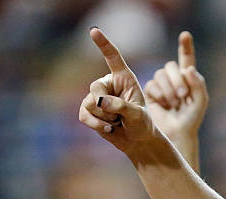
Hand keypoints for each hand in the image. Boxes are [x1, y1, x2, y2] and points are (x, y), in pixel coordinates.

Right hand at [79, 28, 155, 152]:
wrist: (137, 140)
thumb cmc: (141, 124)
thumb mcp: (137, 115)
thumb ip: (121, 106)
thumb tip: (99, 102)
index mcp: (124, 77)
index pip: (113, 57)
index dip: (103, 43)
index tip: (94, 30)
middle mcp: (108, 83)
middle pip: (95, 88)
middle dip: (105, 105)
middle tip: (119, 116)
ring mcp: (97, 96)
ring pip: (89, 104)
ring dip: (104, 118)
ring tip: (117, 121)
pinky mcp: (89, 110)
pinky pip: (84, 115)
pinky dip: (96, 125)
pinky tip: (109, 128)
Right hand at [145, 31, 207, 141]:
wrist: (178, 132)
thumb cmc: (192, 118)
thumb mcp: (201, 101)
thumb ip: (198, 84)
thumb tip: (187, 69)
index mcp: (187, 77)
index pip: (186, 57)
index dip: (185, 46)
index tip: (185, 35)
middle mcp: (173, 78)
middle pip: (170, 66)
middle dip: (177, 80)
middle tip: (183, 95)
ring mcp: (161, 84)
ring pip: (160, 74)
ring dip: (169, 89)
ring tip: (174, 103)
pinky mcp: (150, 92)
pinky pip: (152, 85)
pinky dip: (160, 94)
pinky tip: (165, 105)